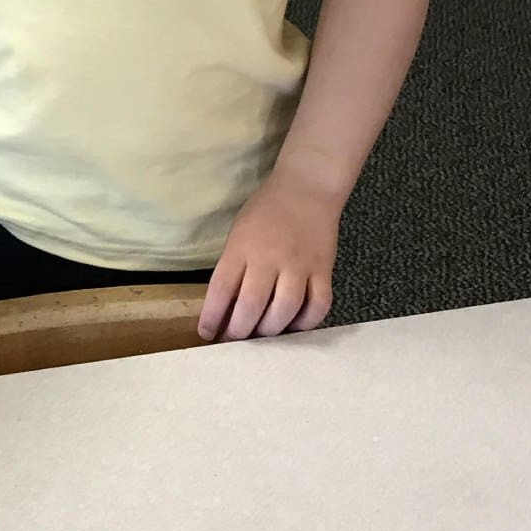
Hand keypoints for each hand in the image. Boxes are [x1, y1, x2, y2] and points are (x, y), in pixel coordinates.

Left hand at [197, 169, 340, 341]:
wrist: (306, 188)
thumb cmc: (266, 209)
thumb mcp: (239, 232)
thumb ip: (234, 265)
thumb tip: (226, 305)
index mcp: (241, 247)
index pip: (222, 288)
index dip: (212, 315)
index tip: (206, 334)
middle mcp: (269, 258)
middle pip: (252, 303)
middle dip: (240, 330)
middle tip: (235, 342)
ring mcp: (299, 265)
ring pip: (285, 309)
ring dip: (271, 330)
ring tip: (262, 337)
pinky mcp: (323, 270)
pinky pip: (318, 305)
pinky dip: (307, 322)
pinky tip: (295, 327)